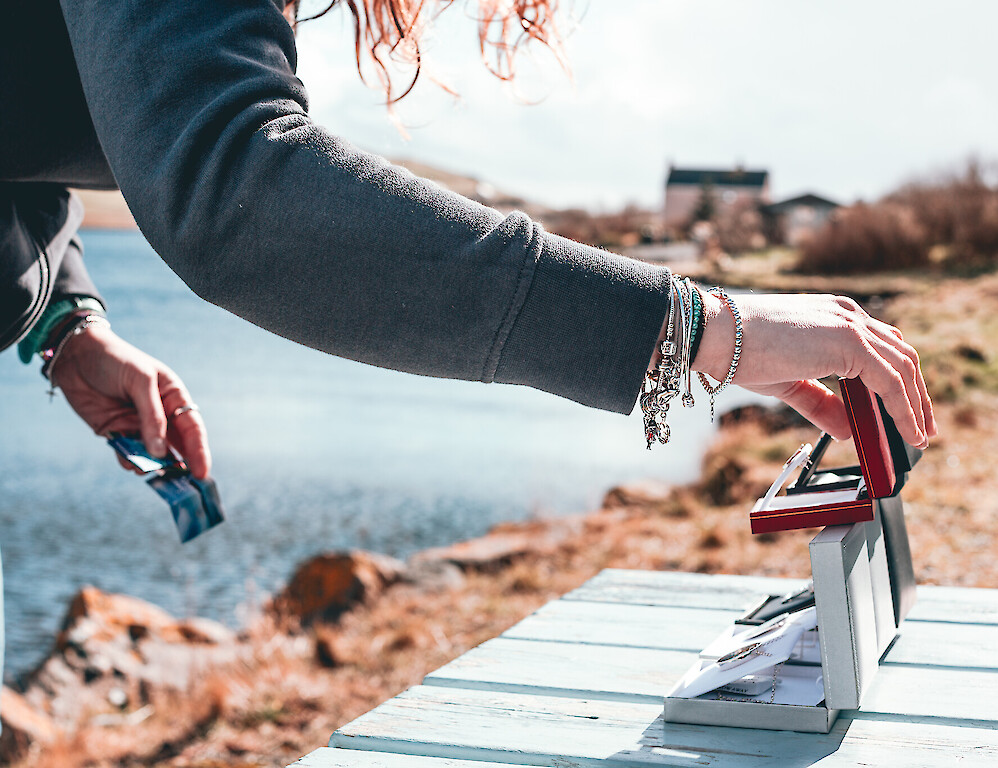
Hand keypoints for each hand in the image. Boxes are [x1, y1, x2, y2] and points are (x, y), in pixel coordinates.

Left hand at [49, 324, 211, 477]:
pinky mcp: (115, 431)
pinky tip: (130, 464)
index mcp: (173, 397)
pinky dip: (129, 461)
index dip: (199, 451)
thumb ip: (152, 417)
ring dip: (152, 464)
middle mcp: (159, 414)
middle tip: (183, 485)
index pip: (192, 428)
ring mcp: (137, 424)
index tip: (202, 473)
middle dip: (180, 465)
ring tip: (148, 471)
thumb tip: (160, 452)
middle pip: (176, 445)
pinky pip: (127, 452)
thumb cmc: (115, 359)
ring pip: (151, 453)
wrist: (75, 354)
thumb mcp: (140, 381)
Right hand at [694, 292, 935, 448]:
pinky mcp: (849, 342)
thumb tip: (848, 431)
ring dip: (917, 404)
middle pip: (902, 355)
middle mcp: (848, 315)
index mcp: (834, 317)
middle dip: (916, 394)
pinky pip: (890, 381)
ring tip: (919, 435)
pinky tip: (907, 430)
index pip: (882, 346)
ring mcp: (851, 325)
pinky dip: (904, 408)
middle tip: (923, 427)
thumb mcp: (789, 383)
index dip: (899, 379)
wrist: (716, 333)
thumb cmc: (740, 352)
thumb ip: (822, 404)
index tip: (905, 407)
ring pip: (904, 367)